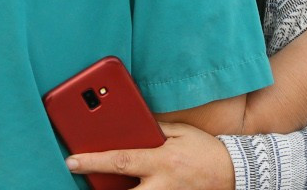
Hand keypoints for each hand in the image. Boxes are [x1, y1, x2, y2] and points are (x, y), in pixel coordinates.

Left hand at [65, 122, 233, 189]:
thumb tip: (130, 124)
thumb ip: (154, 128)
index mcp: (161, 161)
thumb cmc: (205, 149)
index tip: (72, 161)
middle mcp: (161, 184)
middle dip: (99, 189)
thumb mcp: (181, 131)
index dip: (93, 162)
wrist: (234, 172)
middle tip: (82, 179)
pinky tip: (131, 185)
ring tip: (101, 183)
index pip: (120, 161)